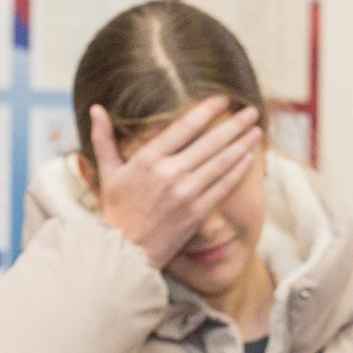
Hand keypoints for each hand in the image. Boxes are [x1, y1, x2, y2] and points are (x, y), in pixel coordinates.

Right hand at [88, 96, 262, 270]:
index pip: (184, 127)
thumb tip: (95, 109)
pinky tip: (250, 159)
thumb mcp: (107, 173)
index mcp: (148, 159)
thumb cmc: (115, 213)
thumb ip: (103, 139)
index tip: (223, 99)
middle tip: (251, 112)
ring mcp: (185, 194)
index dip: (207, 111)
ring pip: (221, 163)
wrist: (123, 253)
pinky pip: (222, 188)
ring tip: (256, 131)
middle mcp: (169, 173)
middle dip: (234, 125)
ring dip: (242, 145)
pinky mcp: (196, 213)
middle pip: (210, 142)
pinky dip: (238, 172)